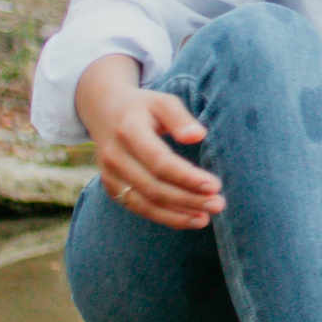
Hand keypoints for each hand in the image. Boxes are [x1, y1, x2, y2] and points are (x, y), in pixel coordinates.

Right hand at [73, 53, 223, 229]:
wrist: (103, 111)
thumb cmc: (143, 106)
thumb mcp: (162, 102)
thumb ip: (180, 118)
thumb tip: (198, 136)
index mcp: (129, 131)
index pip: (159, 161)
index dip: (187, 177)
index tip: (214, 185)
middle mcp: (115, 156)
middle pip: (153, 186)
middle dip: (188, 199)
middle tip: (218, 205)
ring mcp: (110, 174)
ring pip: (144, 203)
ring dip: (176, 214)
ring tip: (206, 219)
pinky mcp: (111, 187)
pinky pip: (137, 207)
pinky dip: (163, 217)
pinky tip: (188, 219)